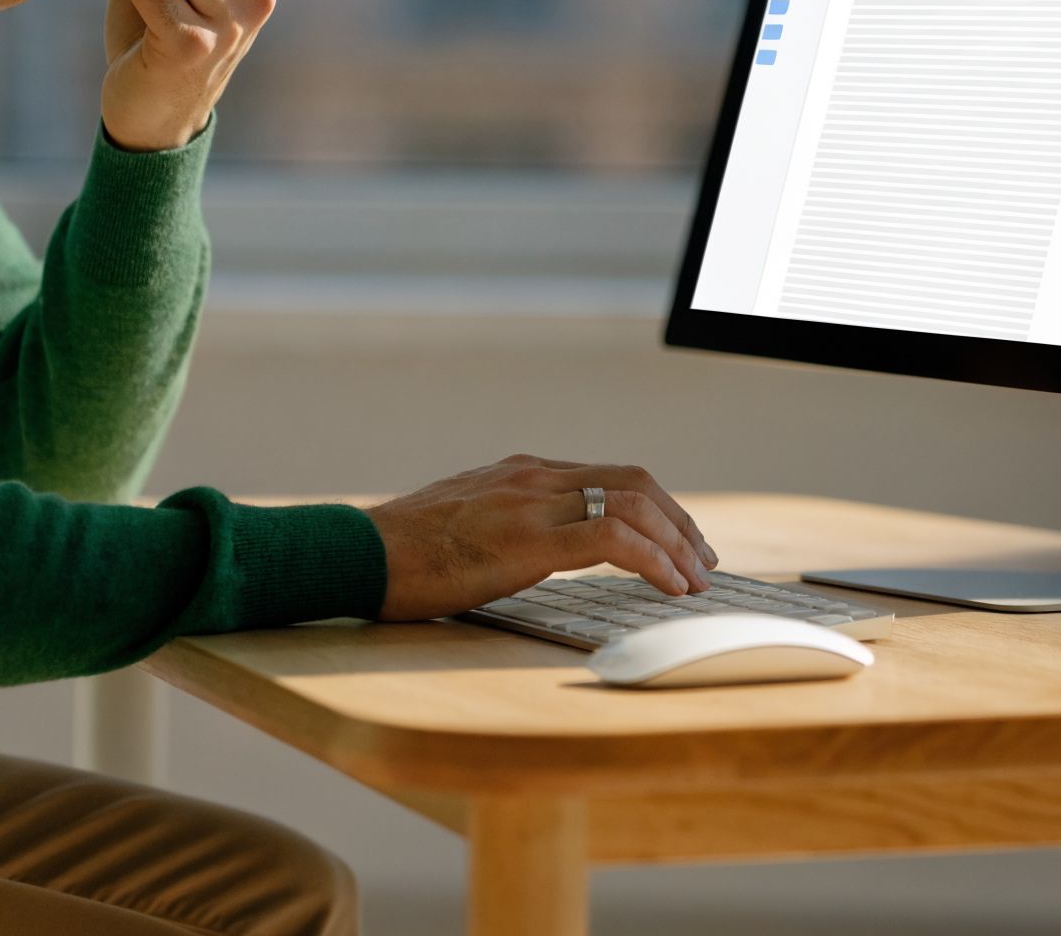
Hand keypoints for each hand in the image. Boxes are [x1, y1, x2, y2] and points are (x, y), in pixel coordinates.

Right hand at [364, 455, 720, 620]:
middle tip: (702, 561)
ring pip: (633, 506)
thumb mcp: (464, 524)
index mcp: (520, 474)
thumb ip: (504, 525)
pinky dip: (653, 561)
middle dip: (679, 522)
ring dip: (676, 545)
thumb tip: (534, 552)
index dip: (656, 507)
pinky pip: (612, 541)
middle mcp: (533, 478)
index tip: (678, 541)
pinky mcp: (528, 540)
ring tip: (695, 580)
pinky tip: (668, 586)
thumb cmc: (401, 554)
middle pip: (634, 483)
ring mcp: (531, 503)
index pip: (610, 476)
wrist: (357, 556)